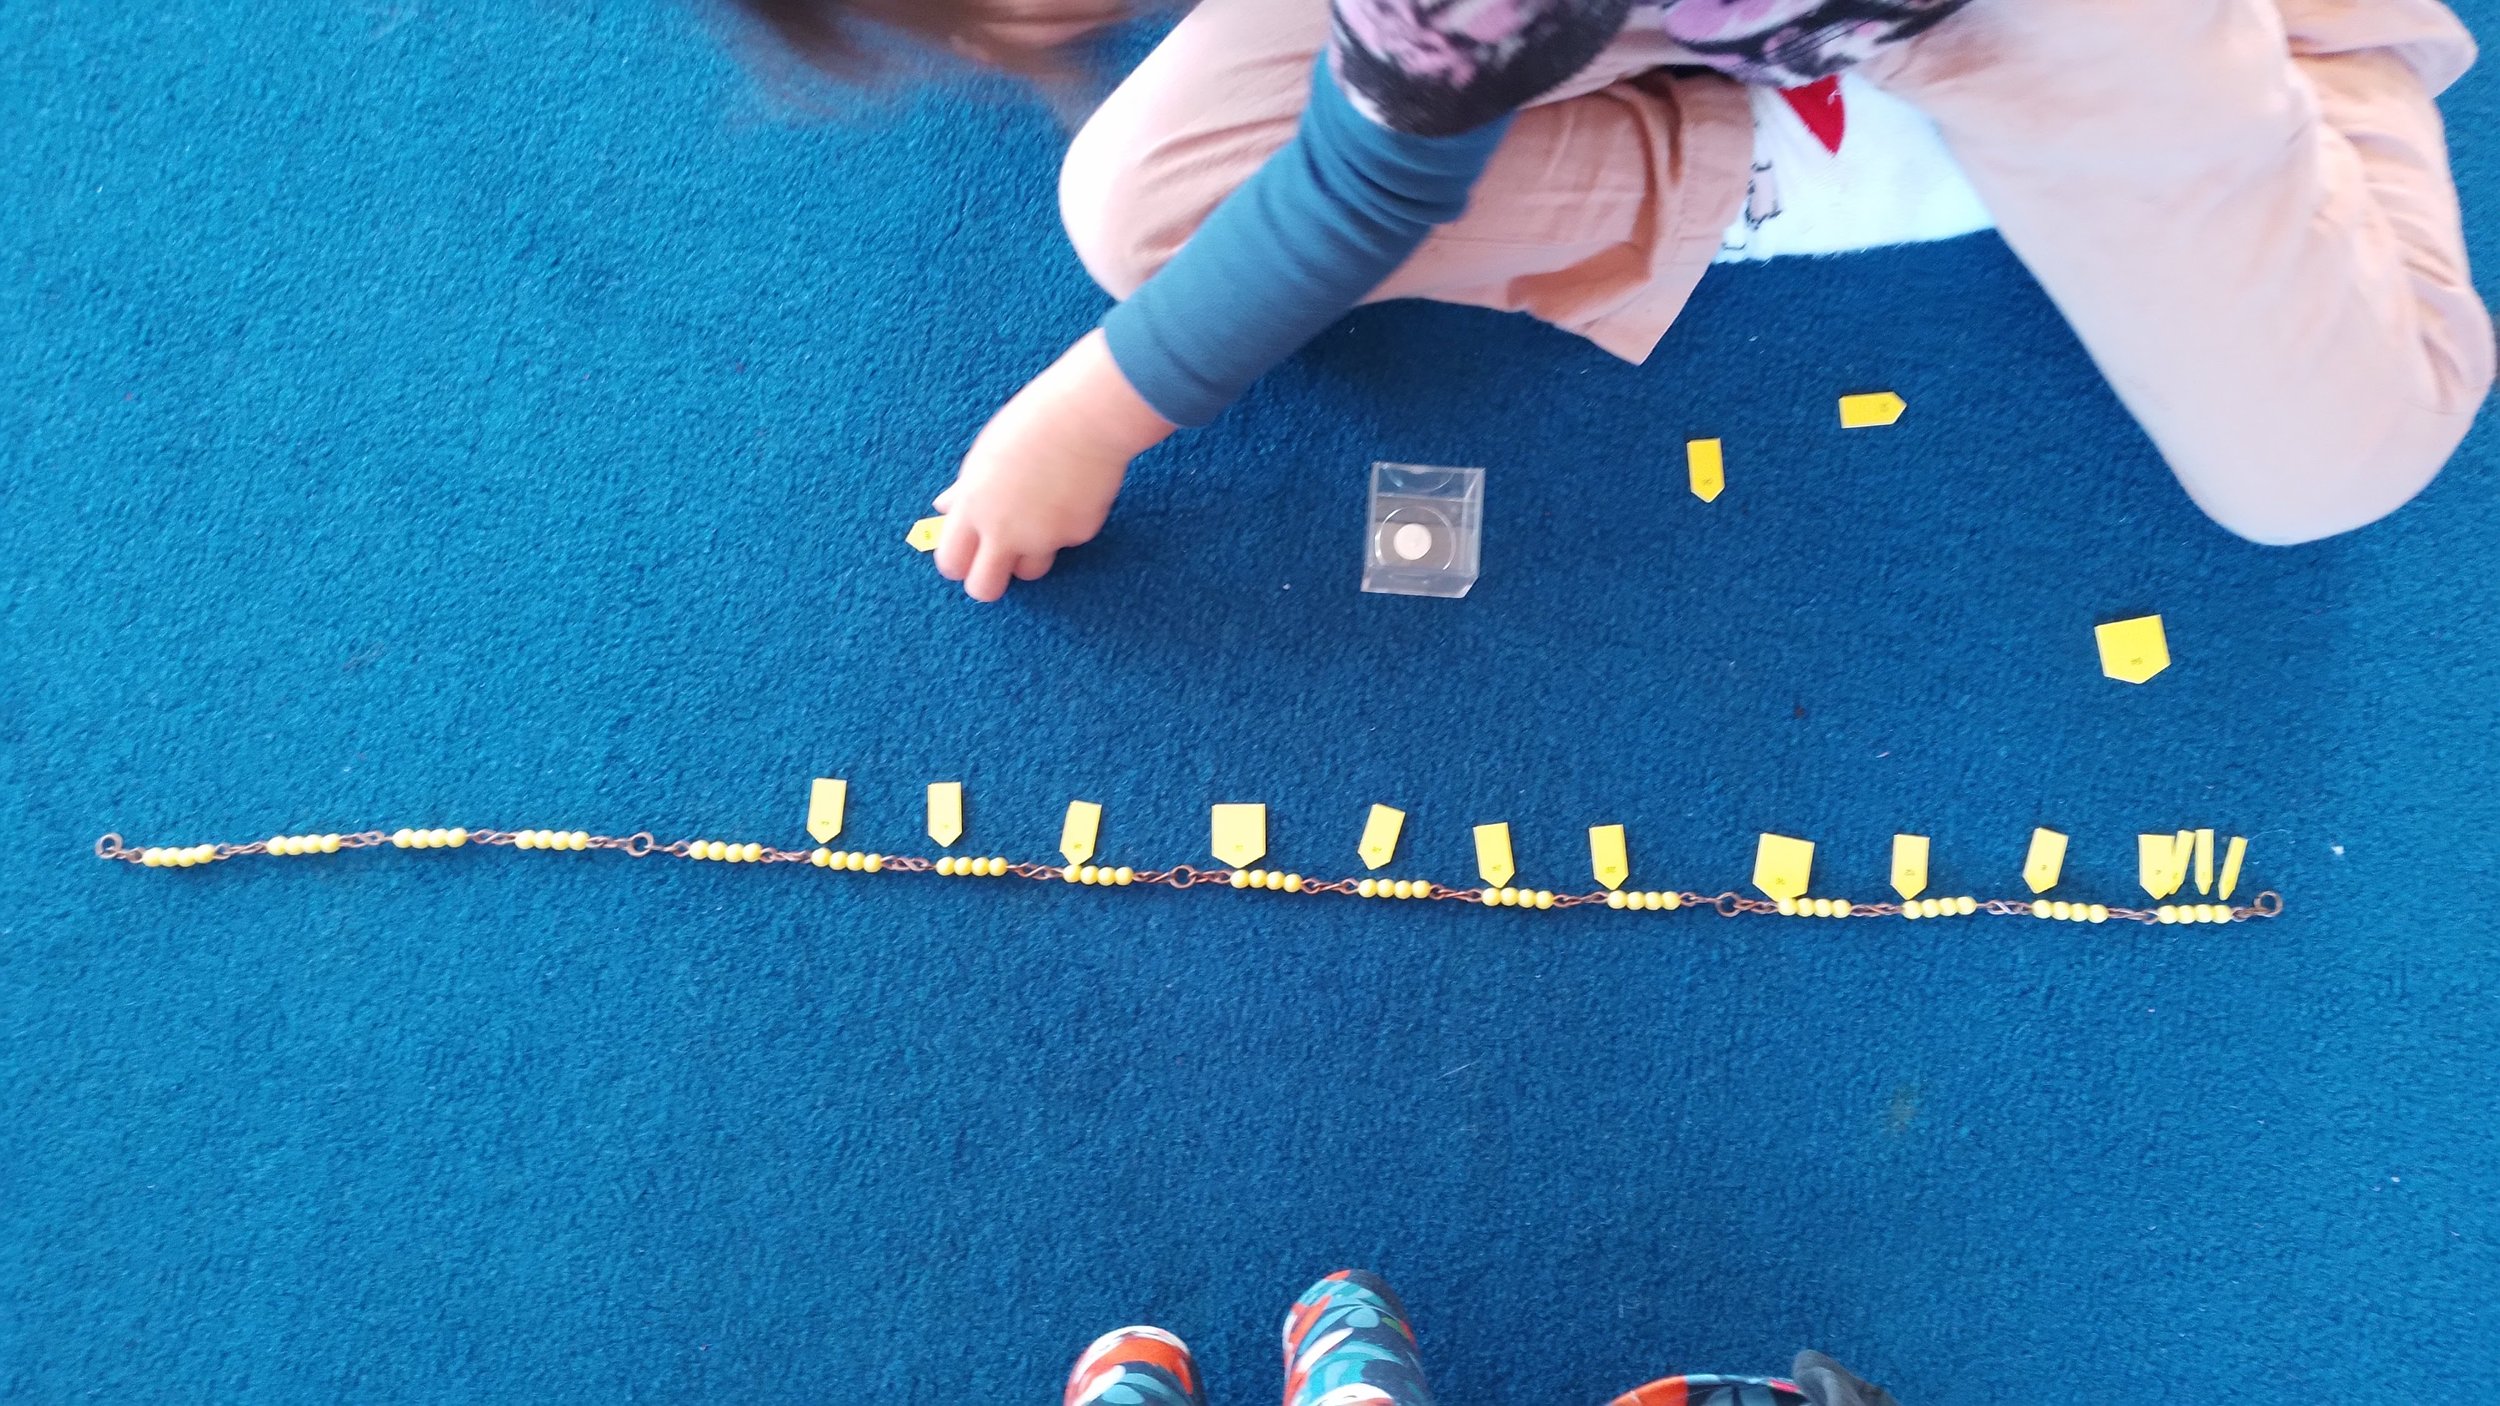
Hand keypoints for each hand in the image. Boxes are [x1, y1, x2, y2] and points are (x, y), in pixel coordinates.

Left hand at [934, 329, 1173, 600]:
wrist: (1085, 417)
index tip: (967, 558)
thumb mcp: (986, 455)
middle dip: (988, 583)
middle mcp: (1004, 529)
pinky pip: (1066, 542)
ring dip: (1031, 556)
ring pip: (1030, 572)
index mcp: (974, 506)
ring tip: (1041, 516)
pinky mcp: (1077, 534)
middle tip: (998, 565)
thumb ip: (965, 491)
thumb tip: (941, 508)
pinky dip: (1067, 525)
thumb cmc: (1031, 426)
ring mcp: (1042, 536)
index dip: (958, 566)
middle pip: (984, 589)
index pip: (951, 562)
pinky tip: (1072, 491)